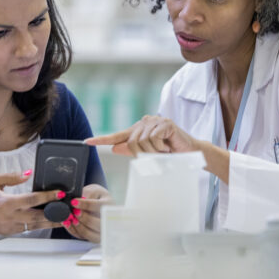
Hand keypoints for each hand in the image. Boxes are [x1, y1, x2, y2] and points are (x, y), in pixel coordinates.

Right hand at [0, 172, 61, 234]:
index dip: (47, 196)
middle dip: (55, 214)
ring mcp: (12, 226)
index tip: (60, 194)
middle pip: (38, 216)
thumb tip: (28, 173)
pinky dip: (40, 225)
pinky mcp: (11, 231)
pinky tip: (50, 222)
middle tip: (69, 210)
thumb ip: (12, 177)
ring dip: (51, 223)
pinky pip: (29, 229)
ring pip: (36, 225)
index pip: (32, 199)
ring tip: (65, 218)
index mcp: (7, 203)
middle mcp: (11, 216)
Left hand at [63, 184, 112, 242]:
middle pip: (96, 223)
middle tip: (72, 211)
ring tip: (69, 218)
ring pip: (89, 233)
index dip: (85, 205)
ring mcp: (101, 231)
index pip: (98, 207)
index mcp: (109, 206)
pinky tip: (67, 223)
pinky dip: (73, 230)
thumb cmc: (96, 196)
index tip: (73, 202)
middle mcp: (108, 220)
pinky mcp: (93, 237)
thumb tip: (78, 202)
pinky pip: (82, 237)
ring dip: (77, 226)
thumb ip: (88, 196)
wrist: (99, 202)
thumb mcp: (94, 191)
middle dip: (82, 217)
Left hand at [85, 115, 200, 155]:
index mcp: (139, 130)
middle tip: (156, 157)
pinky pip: (153, 138)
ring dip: (153, 152)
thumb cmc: (171, 154)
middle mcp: (145, 122)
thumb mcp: (150, 154)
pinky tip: (168, 148)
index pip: (117, 135)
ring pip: (141, 141)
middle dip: (142, 154)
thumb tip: (114, 148)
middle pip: (131, 141)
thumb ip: (132, 150)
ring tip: (164, 152)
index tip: (87, 142)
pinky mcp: (165, 123)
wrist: (192, 154)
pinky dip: (160, 148)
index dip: (102, 139)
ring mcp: (155, 121)